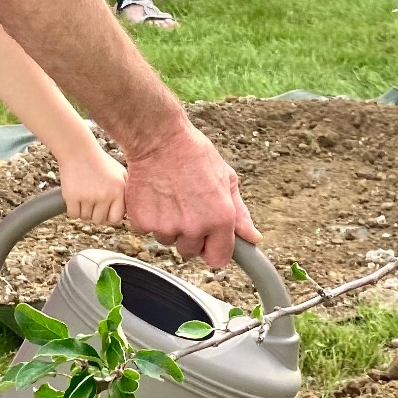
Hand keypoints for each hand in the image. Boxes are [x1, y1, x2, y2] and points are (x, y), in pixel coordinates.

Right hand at [58, 144, 126, 225]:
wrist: (78, 150)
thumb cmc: (100, 161)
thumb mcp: (120, 173)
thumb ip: (127, 191)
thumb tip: (129, 211)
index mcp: (118, 191)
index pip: (115, 218)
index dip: (109, 214)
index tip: (104, 208)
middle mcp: (105, 196)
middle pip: (99, 220)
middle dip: (95, 213)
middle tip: (92, 200)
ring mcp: (88, 197)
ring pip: (85, 217)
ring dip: (84, 210)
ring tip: (84, 196)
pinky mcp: (72, 197)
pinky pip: (73, 214)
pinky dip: (73, 209)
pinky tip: (75, 198)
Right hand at [122, 119, 255, 267]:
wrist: (158, 138)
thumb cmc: (193, 153)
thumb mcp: (226, 179)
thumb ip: (240, 214)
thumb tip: (253, 237)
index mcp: (220, 218)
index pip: (218, 259)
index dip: (213, 249)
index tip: (209, 241)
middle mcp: (195, 226)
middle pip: (190, 252)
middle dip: (189, 236)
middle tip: (186, 208)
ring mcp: (167, 226)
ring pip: (168, 240)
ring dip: (168, 226)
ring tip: (169, 198)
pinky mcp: (144, 222)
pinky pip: (147, 231)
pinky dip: (149, 218)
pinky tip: (154, 196)